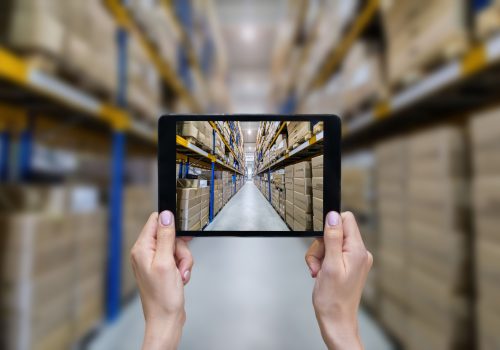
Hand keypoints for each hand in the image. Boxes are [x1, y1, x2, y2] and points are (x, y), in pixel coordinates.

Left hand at [130, 211, 193, 349]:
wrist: (165, 319)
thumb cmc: (162, 297)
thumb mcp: (166, 263)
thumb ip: (166, 237)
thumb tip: (166, 215)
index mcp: (141, 248)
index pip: (155, 221)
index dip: (171, 226)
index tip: (179, 238)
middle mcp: (145, 252)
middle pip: (170, 235)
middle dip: (180, 249)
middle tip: (179, 263)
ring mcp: (154, 260)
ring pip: (176, 247)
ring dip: (183, 260)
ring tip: (180, 274)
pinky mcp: (162, 268)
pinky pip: (177, 258)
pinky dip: (182, 267)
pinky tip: (180, 278)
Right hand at [305, 212, 372, 349]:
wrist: (336, 321)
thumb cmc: (332, 299)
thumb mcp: (329, 265)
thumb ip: (332, 238)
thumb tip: (333, 215)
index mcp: (358, 250)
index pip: (346, 220)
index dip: (330, 227)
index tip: (322, 242)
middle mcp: (360, 253)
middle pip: (335, 232)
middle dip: (320, 245)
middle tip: (318, 263)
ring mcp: (354, 260)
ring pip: (330, 243)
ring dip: (319, 255)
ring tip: (318, 271)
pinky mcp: (348, 265)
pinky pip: (332, 254)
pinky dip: (323, 261)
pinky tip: (321, 273)